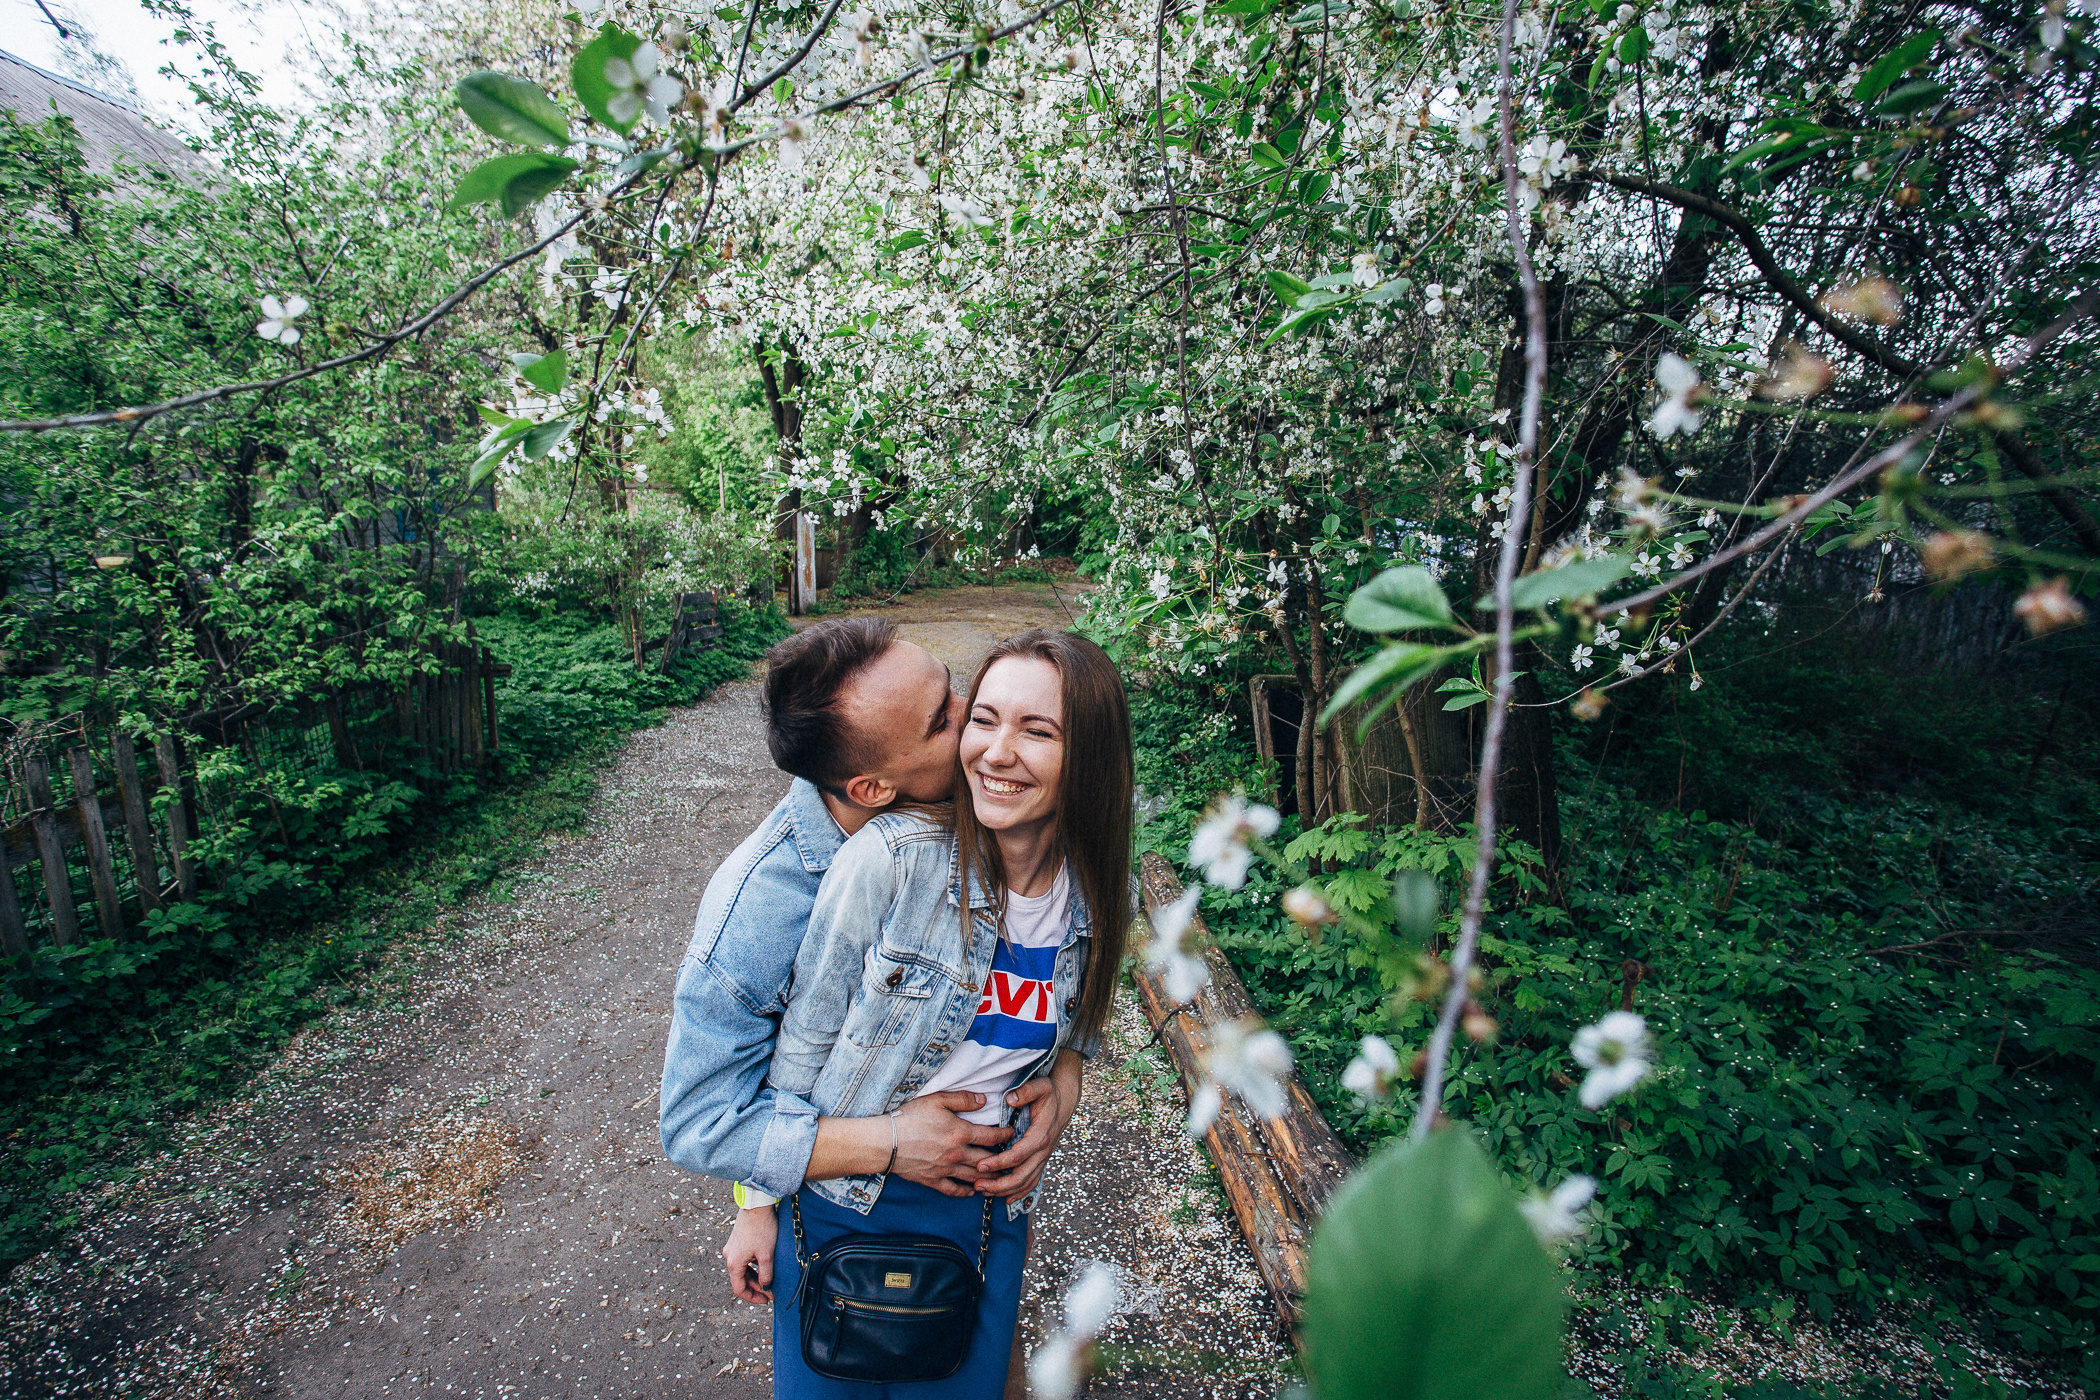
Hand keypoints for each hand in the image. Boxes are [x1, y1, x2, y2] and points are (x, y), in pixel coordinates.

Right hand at [722, 1205, 776, 1303]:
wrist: (757, 1205)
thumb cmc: (762, 1229)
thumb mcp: (767, 1255)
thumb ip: (766, 1274)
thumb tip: (766, 1287)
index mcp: (734, 1263)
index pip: (739, 1289)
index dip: (752, 1298)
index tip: (766, 1300)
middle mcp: (729, 1257)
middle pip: (740, 1280)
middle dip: (756, 1288)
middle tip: (771, 1293)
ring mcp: (732, 1248)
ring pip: (742, 1270)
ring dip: (754, 1278)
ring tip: (769, 1282)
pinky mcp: (737, 1241)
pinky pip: (743, 1260)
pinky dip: (752, 1267)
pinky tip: (763, 1267)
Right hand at [889, 1092, 1014, 1196]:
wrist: (884, 1142)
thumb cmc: (909, 1118)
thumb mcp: (936, 1100)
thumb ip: (962, 1099)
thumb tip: (984, 1099)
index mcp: (960, 1133)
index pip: (991, 1137)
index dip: (1006, 1135)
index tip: (1013, 1134)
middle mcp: (956, 1154)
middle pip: (988, 1161)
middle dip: (1003, 1160)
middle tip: (1014, 1159)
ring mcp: (946, 1170)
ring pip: (975, 1177)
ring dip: (990, 1178)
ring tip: (1001, 1178)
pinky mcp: (933, 1181)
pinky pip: (954, 1190)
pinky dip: (966, 1192)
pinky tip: (973, 1191)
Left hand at [975, 1054, 1081, 1200]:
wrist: (1063, 1101)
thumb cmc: (1049, 1094)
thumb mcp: (1040, 1087)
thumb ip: (1026, 1092)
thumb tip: (1011, 1099)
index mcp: (1040, 1135)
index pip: (1018, 1155)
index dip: (999, 1163)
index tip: (980, 1165)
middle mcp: (1043, 1151)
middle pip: (1021, 1176)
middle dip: (999, 1184)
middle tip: (978, 1184)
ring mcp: (1043, 1158)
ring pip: (1026, 1183)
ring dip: (1005, 1191)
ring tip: (984, 1191)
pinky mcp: (1041, 1161)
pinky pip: (1032, 1182)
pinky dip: (1019, 1193)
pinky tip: (1005, 1199)